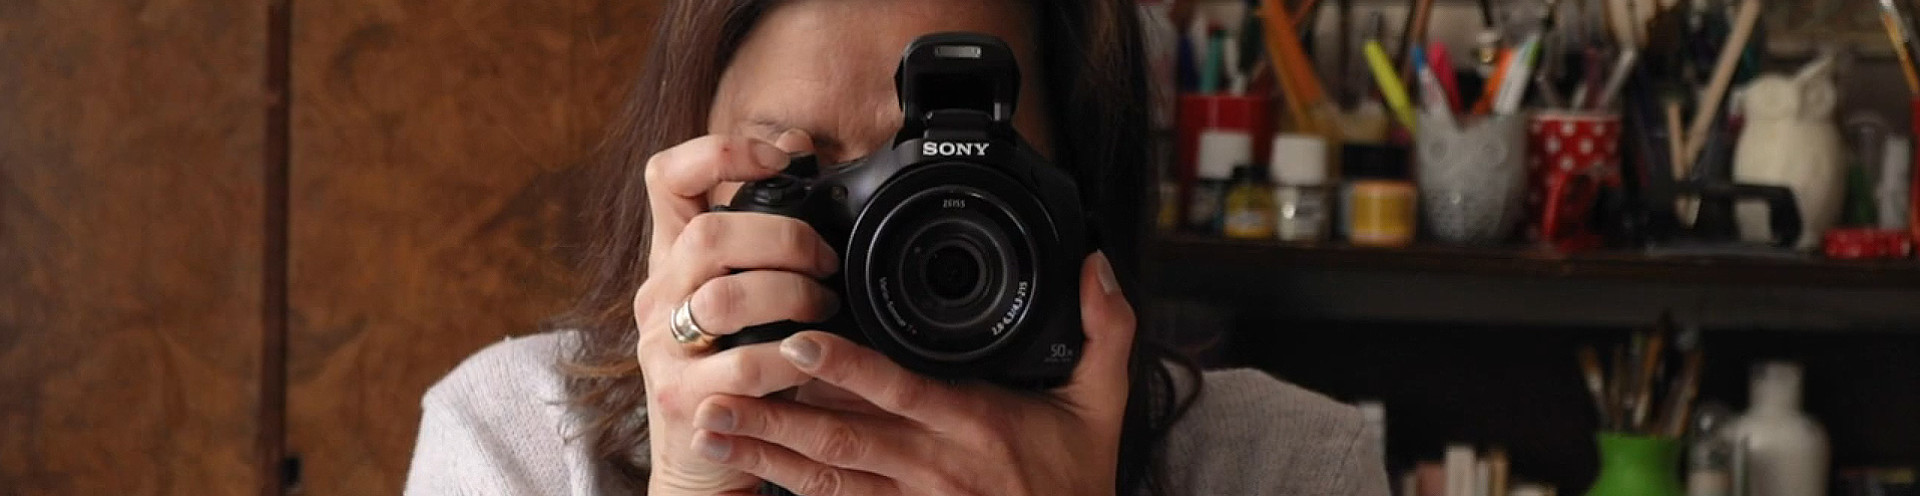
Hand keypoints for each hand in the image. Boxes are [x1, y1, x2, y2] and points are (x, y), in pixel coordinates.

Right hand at [631, 131, 843, 494]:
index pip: (666, 177)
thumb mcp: (745, 291)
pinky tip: (809, 357)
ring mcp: (661, 347)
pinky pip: (741, 366)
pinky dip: (786, 357)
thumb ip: (762, 231)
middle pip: (706, 234)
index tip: (778, 158)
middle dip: (782, 238)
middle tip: (824, 261)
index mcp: (673, 256)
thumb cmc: (737, 363)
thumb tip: (801, 152)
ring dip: (790, 296)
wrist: (702, 453)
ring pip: (722, 298)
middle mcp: (658, 294)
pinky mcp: (682, 397)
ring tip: (823, 308)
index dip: (718, 152)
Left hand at [689, 252, 1134, 495]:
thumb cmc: (1079, 479)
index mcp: (976, 425)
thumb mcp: (1104, 403)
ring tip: (707, 430)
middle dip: (776, 418)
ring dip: (765, 455)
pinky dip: (791, 490)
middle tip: (714, 395)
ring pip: (827, 479)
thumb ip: (1103, 329)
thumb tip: (1095, 263)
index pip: (901, 390)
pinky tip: (747, 472)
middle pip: (843, 439)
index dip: (846, 367)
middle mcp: (935, 468)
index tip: (795, 340)